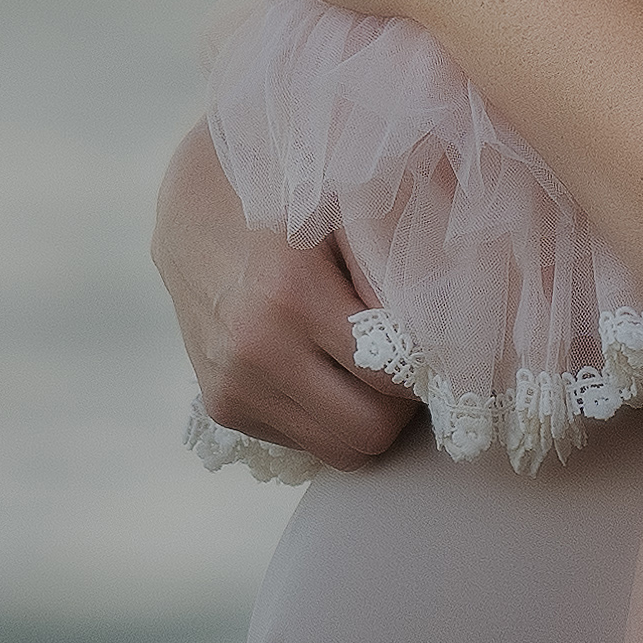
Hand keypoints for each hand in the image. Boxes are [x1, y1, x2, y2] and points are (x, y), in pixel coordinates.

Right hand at [156, 133, 408, 464]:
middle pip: (368, 432)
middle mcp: (255, 350)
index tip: (438, 346)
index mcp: (290, 293)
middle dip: (401, 406)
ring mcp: (232, 384)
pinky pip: (303, 442)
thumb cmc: (289, 191)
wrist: (192, 205)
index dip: (427, 368)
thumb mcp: (347, 203)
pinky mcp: (221, 405)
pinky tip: (326, 369)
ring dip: (365, 418)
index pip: (391, 377)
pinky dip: (327, 418)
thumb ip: (393, 262)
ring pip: (338, 451)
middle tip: (410, 367)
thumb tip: (451, 327)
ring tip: (371, 370)